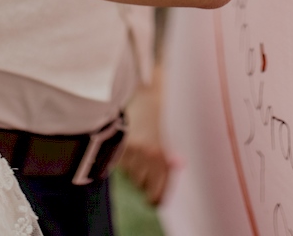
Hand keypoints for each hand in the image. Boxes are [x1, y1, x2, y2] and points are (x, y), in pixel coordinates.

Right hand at [116, 78, 172, 205]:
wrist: (149, 90)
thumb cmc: (164, 114)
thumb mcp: (173, 137)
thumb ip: (171, 159)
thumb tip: (174, 172)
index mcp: (164, 156)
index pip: (157, 192)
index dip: (155, 199)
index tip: (154, 201)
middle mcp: (147, 154)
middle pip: (141, 185)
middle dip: (145, 179)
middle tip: (150, 166)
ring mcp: (131, 149)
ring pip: (129, 173)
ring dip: (134, 167)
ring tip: (141, 148)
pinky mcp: (118, 142)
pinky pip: (119, 162)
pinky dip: (124, 158)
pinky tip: (132, 144)